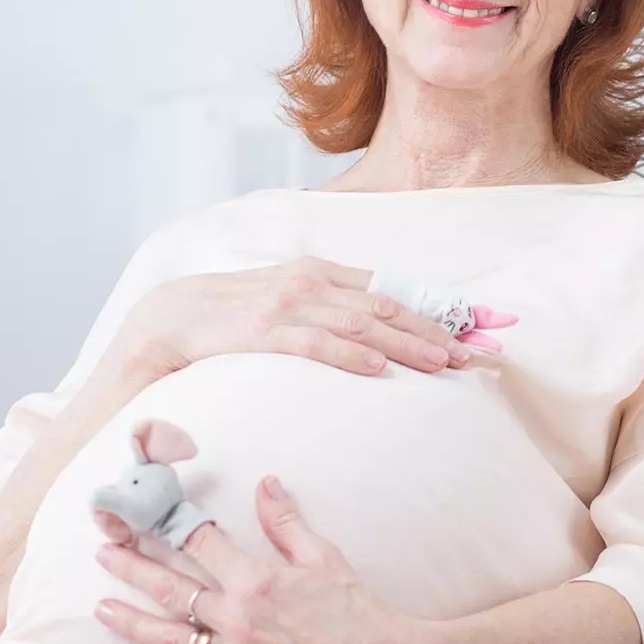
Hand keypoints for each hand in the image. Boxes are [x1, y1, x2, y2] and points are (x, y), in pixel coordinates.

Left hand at [91, 475, 427, 643]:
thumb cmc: (353, 609)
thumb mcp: (323, 555)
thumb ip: (286, 521)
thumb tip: (265, 482)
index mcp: (257, 582)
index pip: (200, 544)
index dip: (170, 524)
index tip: (146, 511)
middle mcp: (237, 620)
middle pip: (171, 589)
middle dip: (133, 568)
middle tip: (103, 551)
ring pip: (167, 639)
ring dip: (130, 622)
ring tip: (100, 609)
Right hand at [116, 256, 472, 383]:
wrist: (165, 320)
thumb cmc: (232, 318)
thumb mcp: (285, 304)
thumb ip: (327, 311)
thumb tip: (376, 334)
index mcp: (318, 273)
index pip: (390, 289)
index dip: (437, 306)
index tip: (478, 325)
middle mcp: (308, 281)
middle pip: (386, 305)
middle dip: (435, 328)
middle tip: (474, 352)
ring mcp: (286, 304)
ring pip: (360, 323)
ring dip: (406, 343)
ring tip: (442, 362)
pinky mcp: (261, 329)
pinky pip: (314, 342)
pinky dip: (349, 355)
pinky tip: (378, 370)